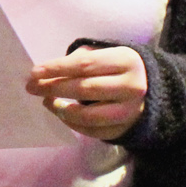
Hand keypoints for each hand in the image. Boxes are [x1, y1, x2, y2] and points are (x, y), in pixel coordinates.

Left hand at [26, 45, 147, 141]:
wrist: (153, 90)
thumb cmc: (119, 68)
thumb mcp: (107, 55)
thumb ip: (81, 59)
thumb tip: (48, 72)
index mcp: (126, 61)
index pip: (85, 64)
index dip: (57, 68)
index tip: (34, 72)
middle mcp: (131, 86)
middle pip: (84, 89)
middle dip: (53, 88)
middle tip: (32, 87)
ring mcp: (129, 111)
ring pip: (88, 115)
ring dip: (61, 109)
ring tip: (47, 102)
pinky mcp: (124, 129)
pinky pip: (92, 132)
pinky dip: (72, 124)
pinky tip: (62, 114)